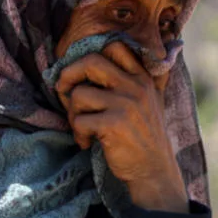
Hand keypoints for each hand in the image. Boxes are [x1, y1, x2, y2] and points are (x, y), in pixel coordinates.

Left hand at [54, 42, 186, 212]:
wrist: (154, 170)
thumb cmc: (144, 136)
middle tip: (63, 92)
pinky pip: (80, 121)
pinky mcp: (114, 125)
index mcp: (142, 77)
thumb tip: (99, 59)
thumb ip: (132, 79)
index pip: (114, 46)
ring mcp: (126, 105)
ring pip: (79, 94)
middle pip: (90, 61)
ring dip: (72, 113)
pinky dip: (78, 134)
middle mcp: (135, 86)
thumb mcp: (149, 101)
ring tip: (81, 127)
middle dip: (68, 75)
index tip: (81, 74)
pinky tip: (87, 143)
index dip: (89, 56)